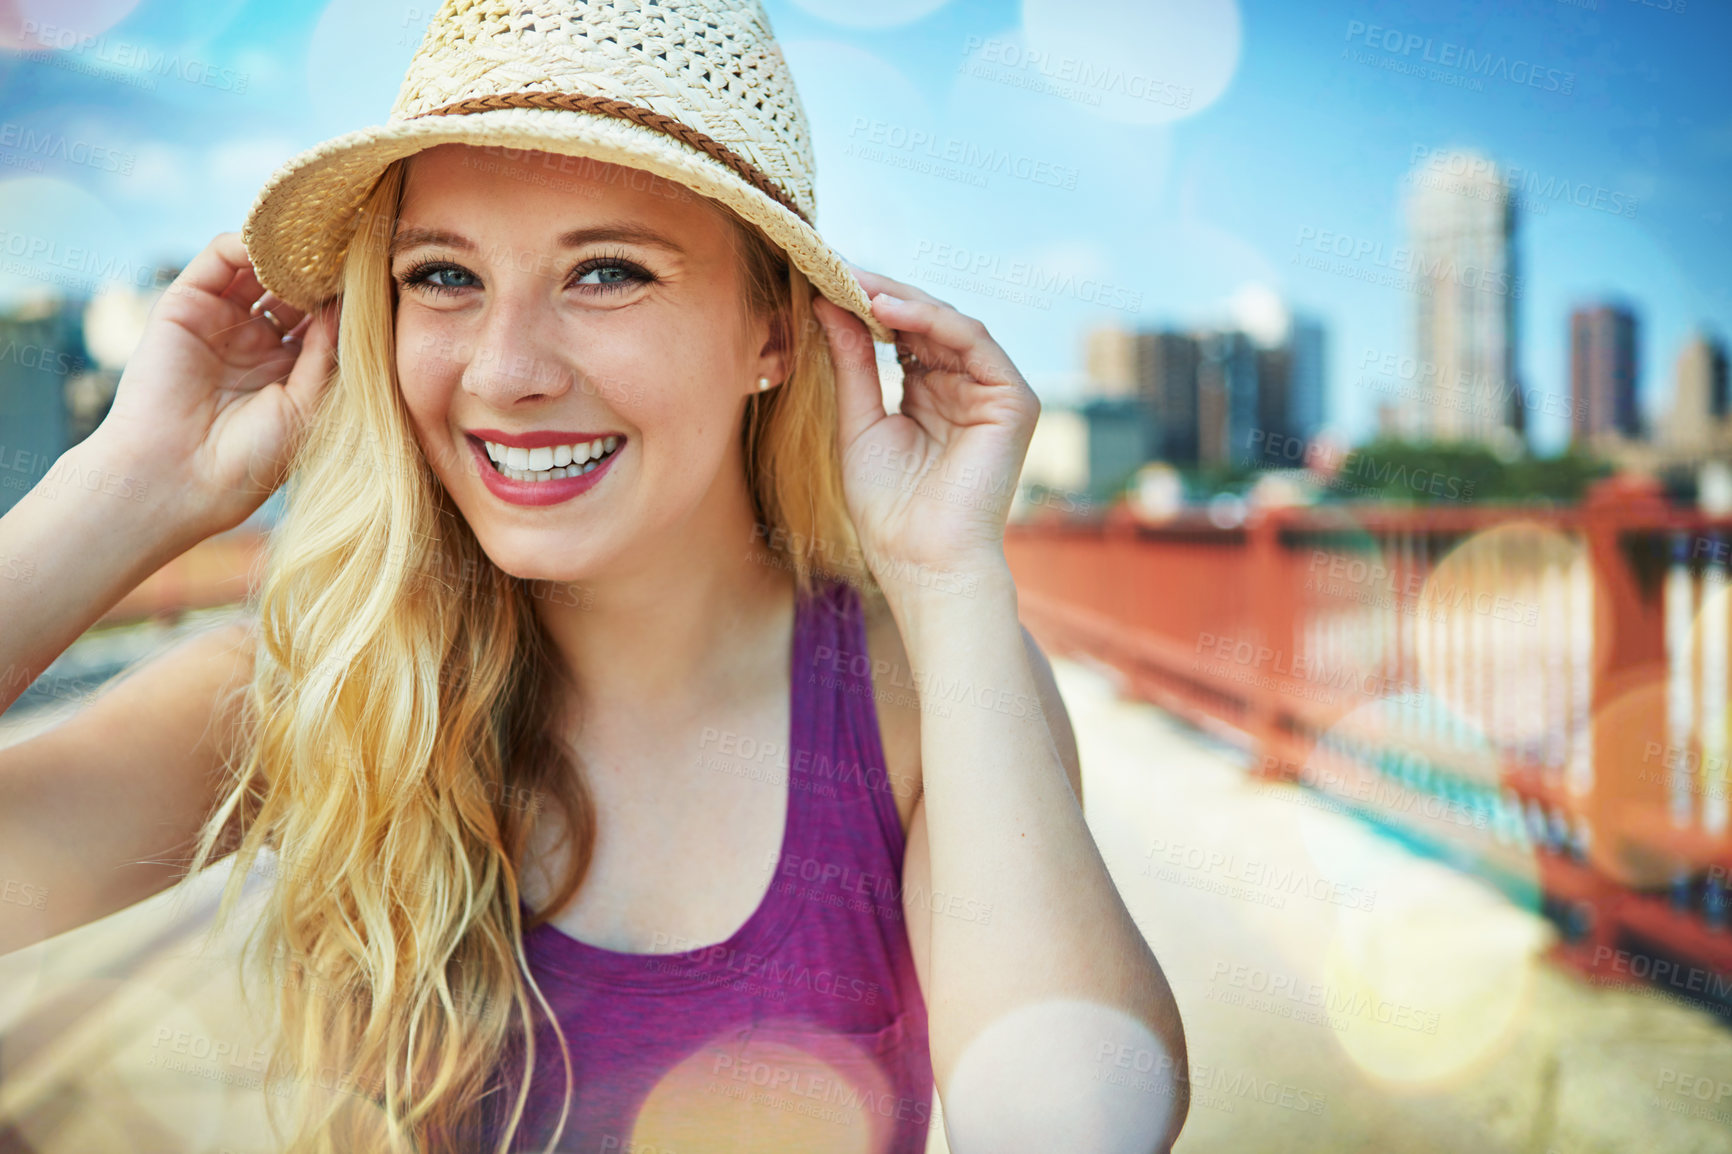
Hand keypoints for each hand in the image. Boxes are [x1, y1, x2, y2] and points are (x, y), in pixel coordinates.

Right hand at [91, 231, 339, 537]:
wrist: (180, 477)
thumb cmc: (250, 458)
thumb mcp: (307, 403)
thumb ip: (328, 351)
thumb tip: (348, 302)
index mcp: (287, 370)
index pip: (322, 320)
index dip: (345, 301)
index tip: (377, 282)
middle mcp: (254, 341)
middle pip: (294, 288)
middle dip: (320, 272)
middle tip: (350, 256)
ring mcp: (219, 321)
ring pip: (259, 267)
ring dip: (289, 254)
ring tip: (317, 249)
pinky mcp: (185, 304)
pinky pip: (219, 258)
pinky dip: (249, 243)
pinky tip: (278, 249)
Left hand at [811, 267, 1038, 594]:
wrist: (922, 562)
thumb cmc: (888, 510)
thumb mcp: (858, 422)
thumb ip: (851, 363)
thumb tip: (827, 302)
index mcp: (931, 395)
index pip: (901, 335)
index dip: (864, 306)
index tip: (820, 277)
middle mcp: (966, 389)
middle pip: (926, 323)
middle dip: (879, 292)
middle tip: (834, 266)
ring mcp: (994, 393)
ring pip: (949, 323)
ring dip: (900, 299)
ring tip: (854, 282)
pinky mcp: (1014, 400)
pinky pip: (972, 340)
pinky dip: (930, 319)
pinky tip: (885, 309)